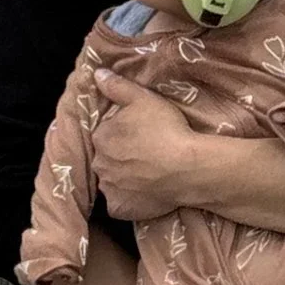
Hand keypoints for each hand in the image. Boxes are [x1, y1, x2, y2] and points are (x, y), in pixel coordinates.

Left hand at [88, 71, 211, 221]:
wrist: (187, 167)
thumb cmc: (166, 129)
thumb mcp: (143, 98)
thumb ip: (117, 86)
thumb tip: (96, 74)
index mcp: (101, 137)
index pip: (105, 134)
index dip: (122, 133)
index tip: (140, 133)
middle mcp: (99, 164)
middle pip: (107, 158)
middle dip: (120, 156)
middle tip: (146, 153)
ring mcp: (109, 189)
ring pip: (112, 181)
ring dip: (123, 178)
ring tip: (148, 173)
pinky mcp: (120, 209)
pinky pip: (120, 204)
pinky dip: (129, 200)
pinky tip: (145, 192)